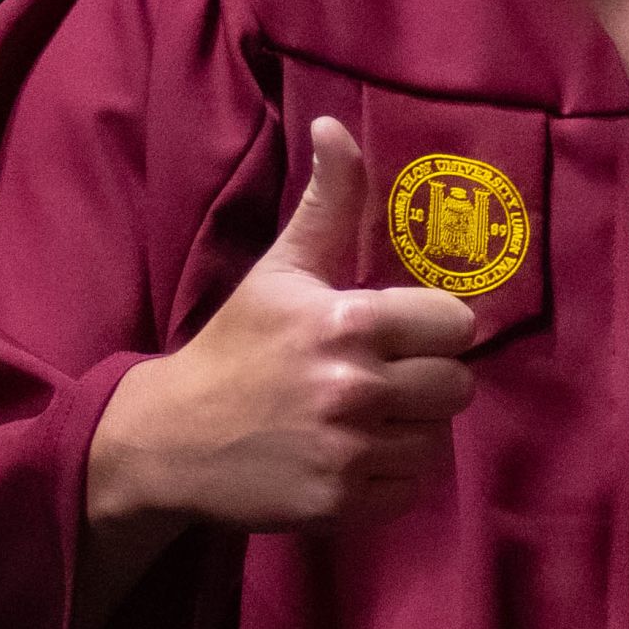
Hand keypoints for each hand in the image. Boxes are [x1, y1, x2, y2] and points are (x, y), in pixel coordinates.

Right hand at [87, 116, 476, 536]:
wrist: (170, 439)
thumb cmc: (236, 346)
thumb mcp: (281, 270)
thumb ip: (327, 201)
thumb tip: (335, 124)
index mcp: (347, 323)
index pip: (457, 324)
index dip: (436, 327)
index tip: (406, 331)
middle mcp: (354, 389)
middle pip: (457, 385)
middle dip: (428, 379)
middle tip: (386, 377)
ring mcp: (348, 452)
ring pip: (439, 439)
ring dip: (414, 429)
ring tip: (369, 416)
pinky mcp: (341, 504)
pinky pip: (413, 488)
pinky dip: (394, 476)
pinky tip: (356, 455)